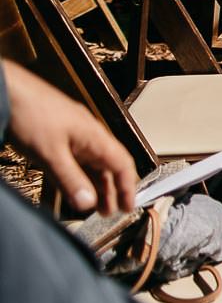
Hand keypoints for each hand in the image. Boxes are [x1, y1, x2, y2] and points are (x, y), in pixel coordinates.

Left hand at [3, 60, 137, 213]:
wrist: (8, 91)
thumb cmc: (30, 113)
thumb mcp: (51, 154)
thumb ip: (70, 180)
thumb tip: (87, 203)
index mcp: (95, 136)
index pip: (122, 164)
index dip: (128, 186)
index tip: (128, 206)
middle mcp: (88, 134)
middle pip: (108, 165)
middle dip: (110, 190)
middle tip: (108, 211)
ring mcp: (72, 133)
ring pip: (90, 162)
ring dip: (92, 183)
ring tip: (90, 203)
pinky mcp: (57, 134)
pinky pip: (75, 158)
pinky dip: (77, 174)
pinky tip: (69, 184)